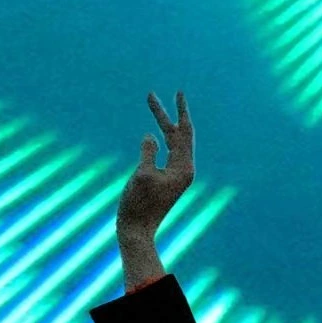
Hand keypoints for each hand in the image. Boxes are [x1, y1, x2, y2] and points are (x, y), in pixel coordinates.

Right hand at [114, 91, 192, 288]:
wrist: (136, 231)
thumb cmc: (138, 205)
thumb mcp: (142, 175)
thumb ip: (148, 152)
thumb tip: (150, 137)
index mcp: (184, 168)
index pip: (185, 132)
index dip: (180, 111)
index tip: (179, 92)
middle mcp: (185, 170)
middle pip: (178, 134)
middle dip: (166, 115)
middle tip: (151, 95)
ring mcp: (177, 175)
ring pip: (172, 142)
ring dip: (162, 124)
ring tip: (153, 105)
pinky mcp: (167, 179)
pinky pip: (167, 152)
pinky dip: (161, 139)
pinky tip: (155, 133)